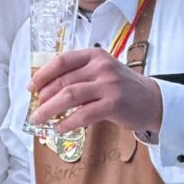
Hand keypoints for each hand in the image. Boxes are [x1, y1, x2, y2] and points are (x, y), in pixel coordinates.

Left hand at [29, 48, 162, 134]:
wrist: (151, 100)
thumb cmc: (120, 87)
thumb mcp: (100, 72)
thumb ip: (77, 75)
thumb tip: (44, 90)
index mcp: (94, 55)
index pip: (61, 61)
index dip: (42, 75)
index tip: (31, 88)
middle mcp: (101, 67)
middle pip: (62, 81)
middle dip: (43, 97)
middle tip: (35, 109)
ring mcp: (108, 85)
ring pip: (69, 97)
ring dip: (49, 110)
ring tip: (39, 120)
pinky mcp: (114, 104)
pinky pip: (83, 115)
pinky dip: (67, 123)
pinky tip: (59, 128)